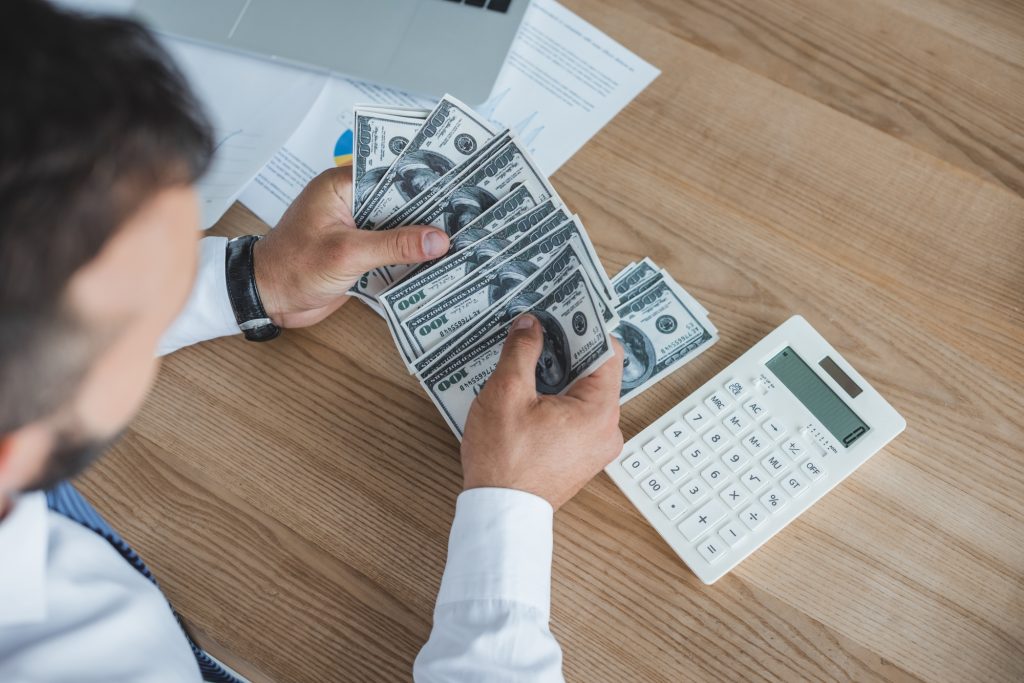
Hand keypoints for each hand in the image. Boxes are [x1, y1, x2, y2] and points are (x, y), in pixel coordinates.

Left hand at [252, 166, 449, 327]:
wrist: (266, 300)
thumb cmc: (292, 267)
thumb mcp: (348, 253)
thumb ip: (394, 245)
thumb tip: (438, 240)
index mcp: (342, 186)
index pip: (391, 172)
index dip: (424, 178)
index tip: (457, 183)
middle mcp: (351, 202)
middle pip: (399, 200)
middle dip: (430, 210)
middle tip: (469, 214)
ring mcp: (355, 228)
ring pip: (398, 226)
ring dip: (422, 236)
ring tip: (463, 237)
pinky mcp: (359, 252)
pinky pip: (391, 249)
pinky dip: (410, 256)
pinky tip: (437, 261)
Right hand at [460, 315, 625, 509]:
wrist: (500, 515)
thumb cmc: (504, 460)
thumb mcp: (506, 393)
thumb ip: (522, 351)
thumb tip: (530, 325)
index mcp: (600, 411)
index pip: (608, 352)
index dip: (585, 327)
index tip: (562, 312)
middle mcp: (607, 430)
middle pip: (594, 373)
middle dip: (564, 351)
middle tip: (536, 333)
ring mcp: (595, 447)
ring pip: (582, 396)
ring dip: (556, 377)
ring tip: (525, 364)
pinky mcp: (580, 459)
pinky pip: (574, 417)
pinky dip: (555, 402)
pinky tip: (527, 396)